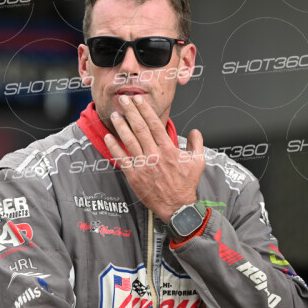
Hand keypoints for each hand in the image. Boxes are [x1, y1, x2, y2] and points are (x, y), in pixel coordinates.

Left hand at [103, 94, 204, 221]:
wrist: (177, 207)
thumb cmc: (186, 185)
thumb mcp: (198, 162)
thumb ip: (196, 144)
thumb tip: (195, 131)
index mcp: (169, 149)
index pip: (155, 124)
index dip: (145, 110)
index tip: (138, 100)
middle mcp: (155, 155)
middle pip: (140, 128)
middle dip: (131, 112)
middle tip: (124, 100)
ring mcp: (143, 165)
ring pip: (129, 141)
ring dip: (121, 125)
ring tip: (115, 114)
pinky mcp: (134, 175)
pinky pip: (121, 158)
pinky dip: (114, 147)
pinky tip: (108, 137)